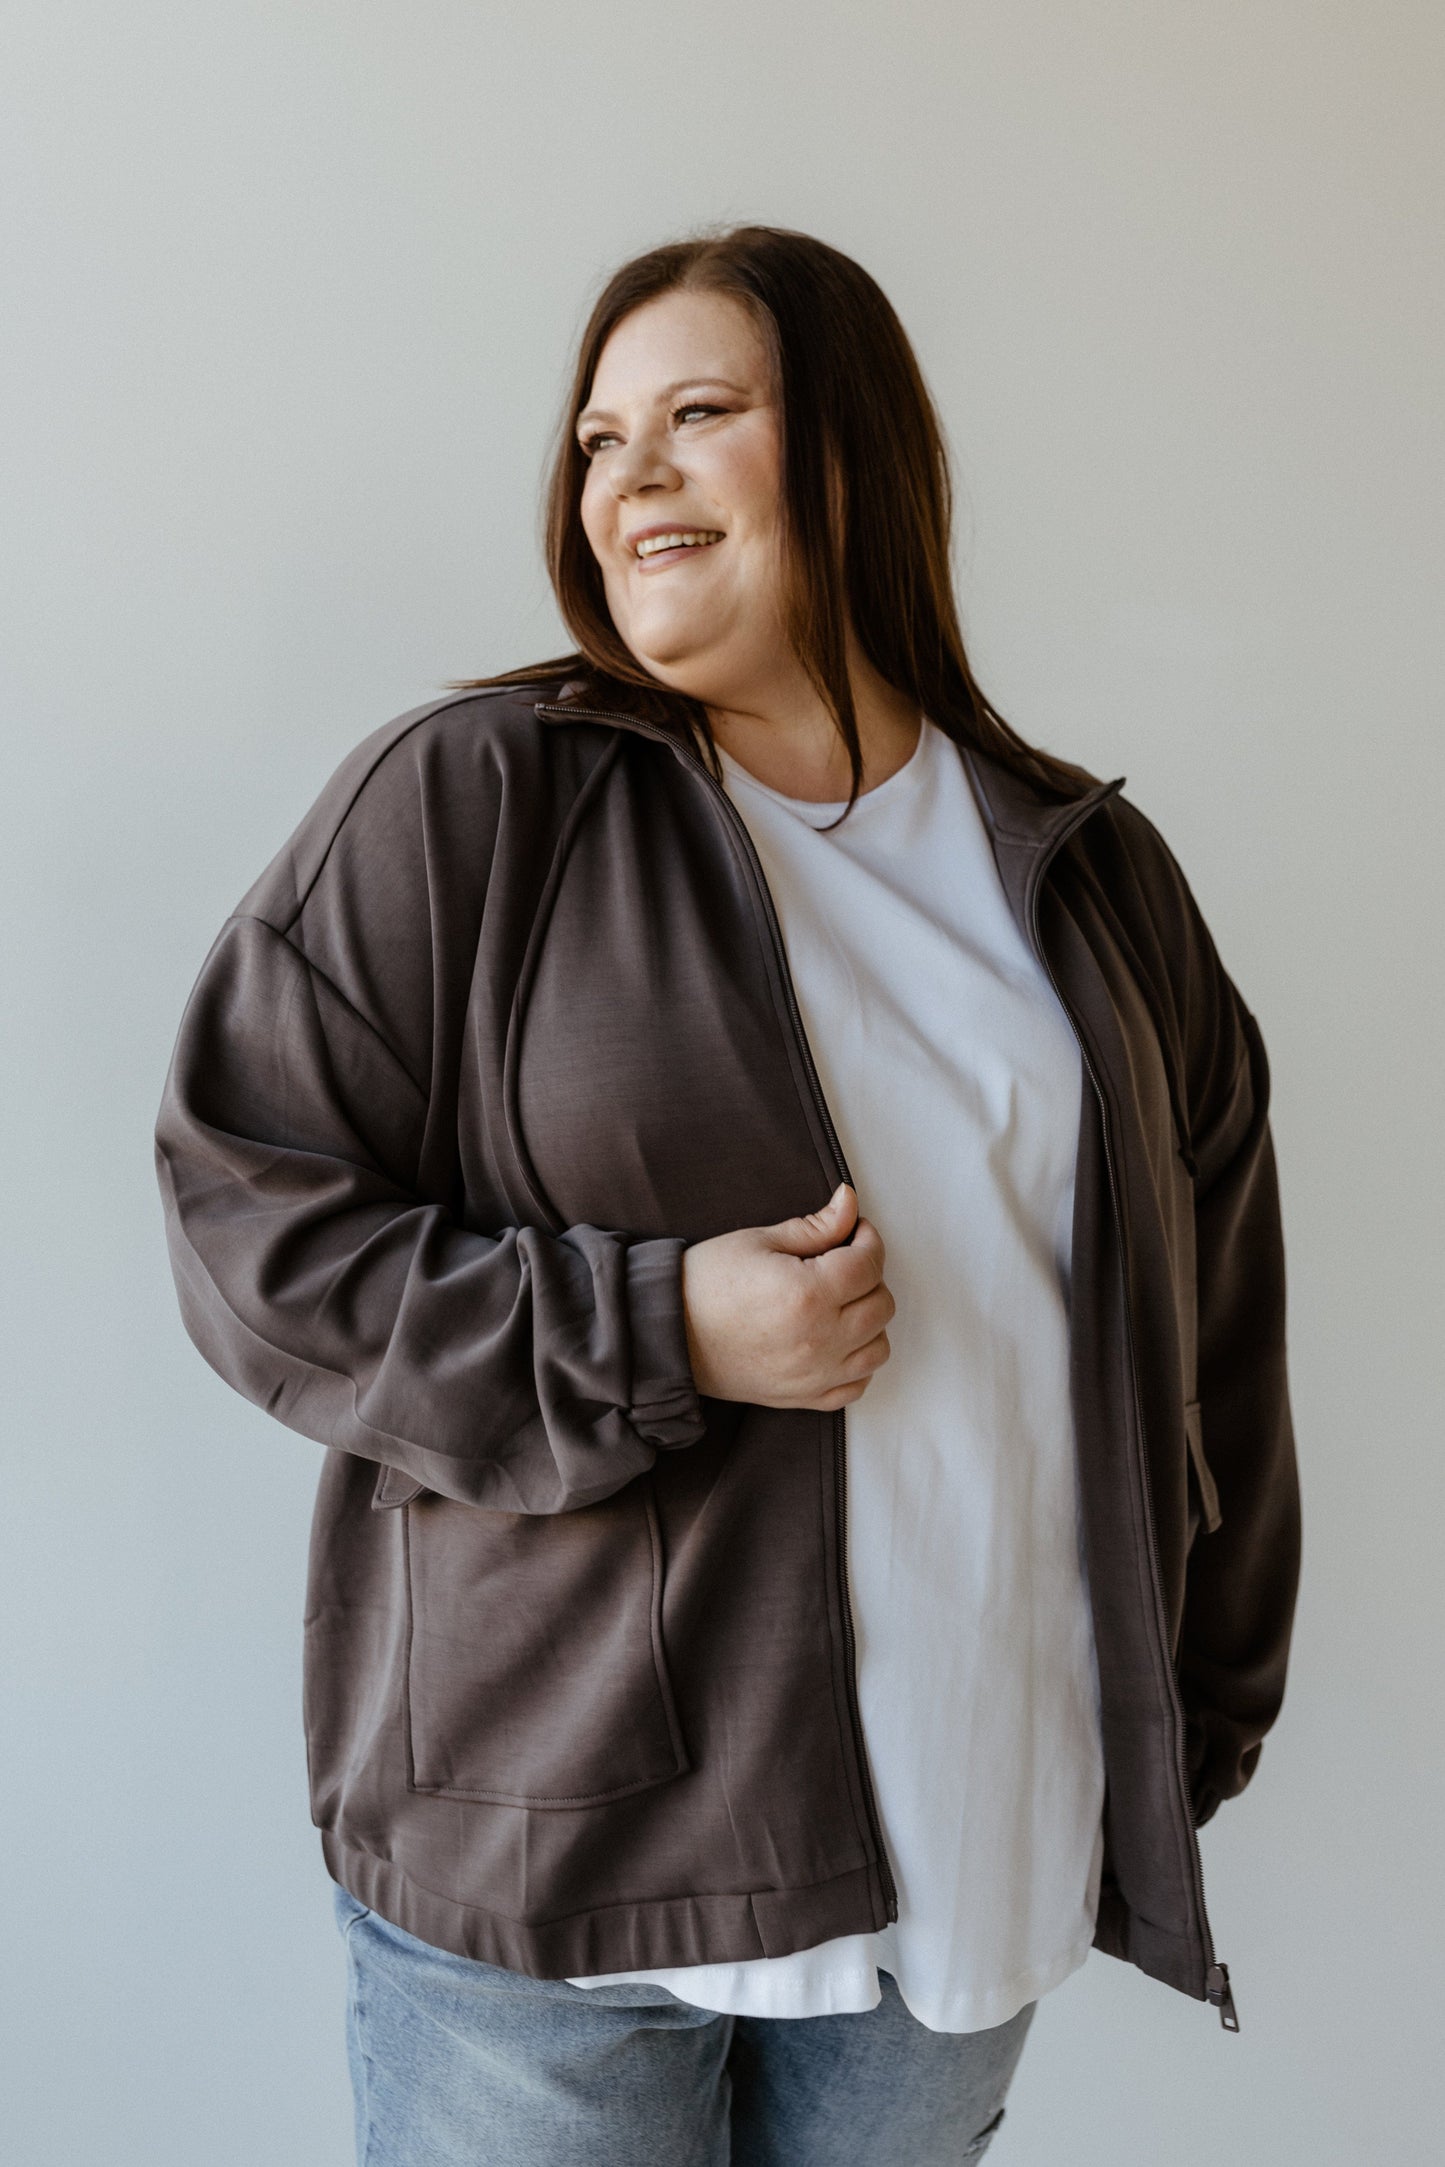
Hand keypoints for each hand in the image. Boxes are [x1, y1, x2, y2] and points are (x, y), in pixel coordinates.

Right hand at [680, 1183, 894, 1410]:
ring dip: (869, 1320)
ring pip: (878, 1347)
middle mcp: (820, 1340)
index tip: (853, 1231)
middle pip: (881, 1304)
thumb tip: (850, 1203)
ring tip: (840, 1302)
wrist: (668, 1335)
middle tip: (843, 1262)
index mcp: (808, 1294)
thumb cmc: (706, 1284)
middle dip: (869, 1275)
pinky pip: (857, 1385)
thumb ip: (815, 1227)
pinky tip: (836, 1339)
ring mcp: (815, 1374)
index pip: (869, 1263)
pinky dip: (857, 1362)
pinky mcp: (805, 1397)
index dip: (867, 1239)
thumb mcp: (758, 1241)